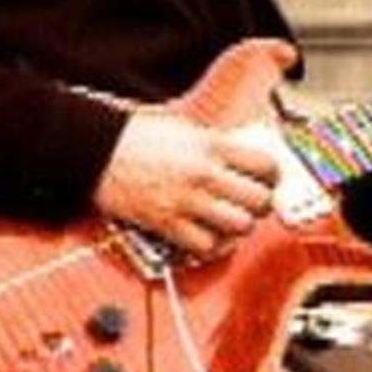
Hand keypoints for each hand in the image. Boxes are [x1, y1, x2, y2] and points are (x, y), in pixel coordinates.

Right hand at [92, 111, 278, 256]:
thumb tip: (244, 153)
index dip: (273, 174)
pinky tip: (209, 232)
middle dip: (262, 203)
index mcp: (212, 146)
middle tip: (254, 201)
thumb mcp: (186, 127)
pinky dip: (212, 242)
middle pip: (259, 200)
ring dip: (241, 225)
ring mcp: (188, 202)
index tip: (269, 178)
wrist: (98, 152)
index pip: (266, 164)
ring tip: (233, 218)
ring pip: (240, 225)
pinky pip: (206, 244)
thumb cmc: (137, 136)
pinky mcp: (168, 224)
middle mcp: (205, 175)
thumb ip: (217, 142)